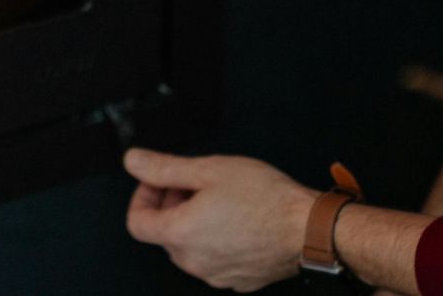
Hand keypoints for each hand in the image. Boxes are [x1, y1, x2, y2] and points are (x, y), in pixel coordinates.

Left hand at [123, 148, 317, 291]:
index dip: (143, 197)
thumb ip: (163, 167)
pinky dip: (217, 239)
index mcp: (180, 234)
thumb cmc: (266, 199)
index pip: (137, 222)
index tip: (160, 183)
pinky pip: (215, 258)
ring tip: (221, 199)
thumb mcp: (209, 169)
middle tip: (196, 183)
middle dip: (173, 204)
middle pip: (164, 233)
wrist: (309, 228)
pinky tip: (238, 219)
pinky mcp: (238, 280)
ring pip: (190, 246)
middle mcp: (194, 261)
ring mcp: (216, 275)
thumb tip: (134, 161)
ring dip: (195, 222)